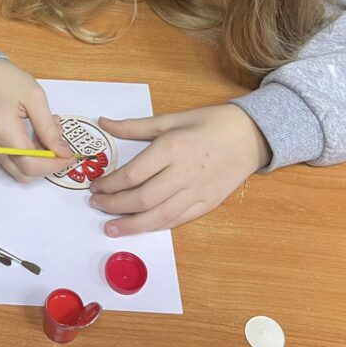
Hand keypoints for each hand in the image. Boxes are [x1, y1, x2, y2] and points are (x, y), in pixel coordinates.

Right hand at [0, 60, 75, 181]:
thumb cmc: (8, 80)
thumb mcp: (35, 98)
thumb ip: (48, 128)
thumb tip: (63, 152)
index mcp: (2, 127)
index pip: (30, 162)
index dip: (53, 164)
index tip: (69, 156)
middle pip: (24, 173)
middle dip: (48, 165)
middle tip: (62, 145)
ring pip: (18, 171)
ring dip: (39, 161)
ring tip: (49, 134)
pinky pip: (12, 161)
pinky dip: (28, 156)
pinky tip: (37, 135)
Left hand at [88, 104, 270, 235]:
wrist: (250, 135)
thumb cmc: (208, 123)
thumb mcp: (170, 119)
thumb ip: (134, 126)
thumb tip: (103, 123)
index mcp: (172, 148)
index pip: (133, 174)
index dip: (110, 185)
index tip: (95, 188)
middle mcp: (184, 173)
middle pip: (143, 198)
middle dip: (115, 205)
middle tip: (96, 206)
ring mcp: (198, 191)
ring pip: (159, 216)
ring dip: (132, 224)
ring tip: (111, 227)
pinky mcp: (208, 204)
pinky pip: (178, 220)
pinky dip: (156, 226)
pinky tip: (140, 227)